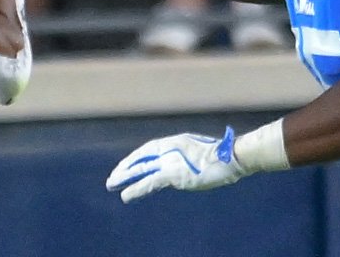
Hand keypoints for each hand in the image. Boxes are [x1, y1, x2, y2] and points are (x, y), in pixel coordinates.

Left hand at [106, 127, 247, 202]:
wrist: (228, 158)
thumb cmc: (220, 155)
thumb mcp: (199, 152)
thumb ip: (186, 156)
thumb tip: (182, 165)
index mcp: (173, 143)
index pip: (147, 150)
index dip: (135, 159)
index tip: (125, 167)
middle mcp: (167, 150)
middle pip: (141, 159)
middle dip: (125, 169)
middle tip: (112, 179)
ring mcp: (169, 161)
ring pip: (140, 170)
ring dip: (125, 178)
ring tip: (111, 184)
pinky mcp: (172, 174)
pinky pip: (149, 183)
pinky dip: (136, 189)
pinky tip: (126, 195)